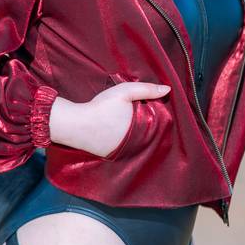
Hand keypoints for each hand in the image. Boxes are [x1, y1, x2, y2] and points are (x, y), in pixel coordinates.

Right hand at [49, 80, 170, 156]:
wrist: (76, 124)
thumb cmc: (101, 107)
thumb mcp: (124, 92)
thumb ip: (146, 89)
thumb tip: (168, 89)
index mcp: (143, 130)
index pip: (156, 123)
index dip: (150, 112)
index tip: (141, 106)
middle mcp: (136, 145)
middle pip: (145, 132)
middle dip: (142, 123)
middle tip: (127, 112)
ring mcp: (123, 152)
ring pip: (134, 140)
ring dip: (132, 133)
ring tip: (120, 120)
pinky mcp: (111, 155)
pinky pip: (121, 147)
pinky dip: (120, 139)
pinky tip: (112, 130)